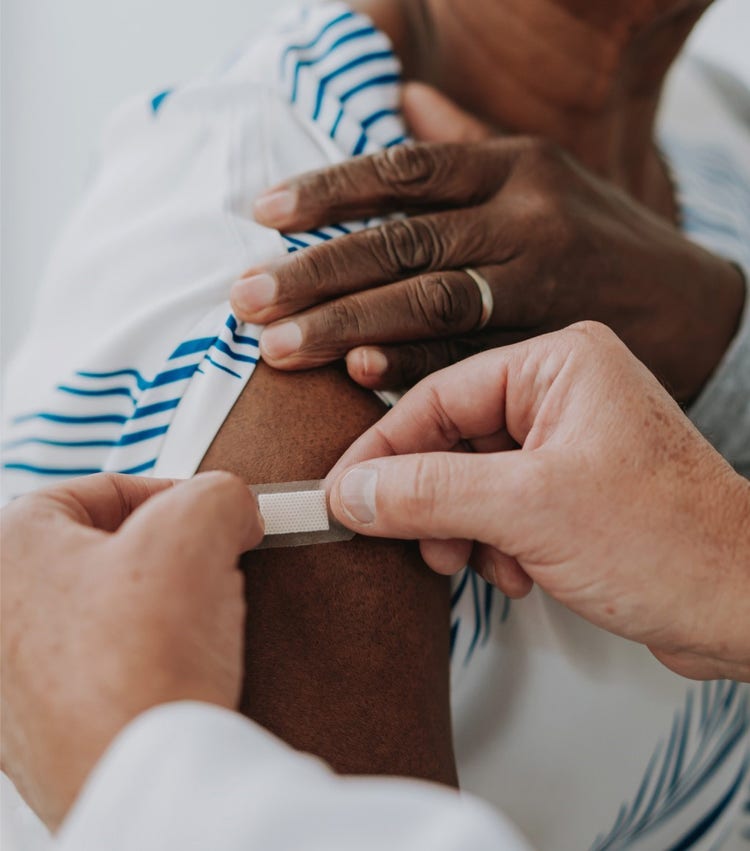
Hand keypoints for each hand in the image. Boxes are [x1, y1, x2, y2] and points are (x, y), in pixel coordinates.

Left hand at [0, 472, 262, 828]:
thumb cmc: (141, 660)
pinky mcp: (39, 731)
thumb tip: (233, 510)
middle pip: (101, 553)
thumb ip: (220, 493)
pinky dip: (142, 663)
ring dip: (157, 610)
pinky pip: (101, 671)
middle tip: (210, 568)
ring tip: (199, 624)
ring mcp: (11, 679)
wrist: (139, 780)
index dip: (169, 495)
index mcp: (9, 547)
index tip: (211, 518)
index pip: (99, 491)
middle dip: (166, 556)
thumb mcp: (197, 528)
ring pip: (103, 612)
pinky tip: (178, 672)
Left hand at [231, 86, 743, 403]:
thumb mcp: (543, 172)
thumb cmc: (599, 237)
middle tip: (248, 299)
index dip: (329, 191)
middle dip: (316, 272)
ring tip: (277, 346)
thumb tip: (402, 97)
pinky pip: (470, 357)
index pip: (405, 172)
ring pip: (428, 302)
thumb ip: (467, 143)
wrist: (692, 307)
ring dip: (346, 325)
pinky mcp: (549, 345)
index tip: (263, 214)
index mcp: (516, 168)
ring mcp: (541, 285)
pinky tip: (357, 375)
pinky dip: (412, 367)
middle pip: (403, 242)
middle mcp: (526, 219)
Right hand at [326, 322, 749, 682]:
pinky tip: (521, 572)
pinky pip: (501, 506)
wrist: (744, 606)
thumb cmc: (668, 542)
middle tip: (414, 540)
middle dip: (432, 500)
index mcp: (559, 365)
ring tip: (479, 563)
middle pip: (452, 439)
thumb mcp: (528, 510)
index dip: (384, 450)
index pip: (439, 396)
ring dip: (463, 529)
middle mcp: (562, 394)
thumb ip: (428, 493)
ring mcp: (568, 442)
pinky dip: (495, 543)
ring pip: (471, 479)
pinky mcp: (572, 487)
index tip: (343, 492)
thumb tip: (353, 491)